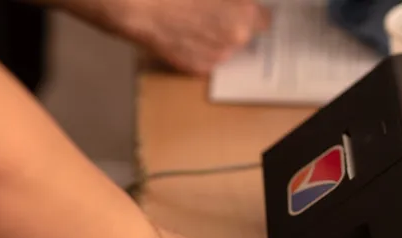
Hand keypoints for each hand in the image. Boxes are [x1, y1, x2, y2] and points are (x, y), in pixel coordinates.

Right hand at [89, 0, 269, 74]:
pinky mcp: (196, 68)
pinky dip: (198, 48)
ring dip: (215, 37)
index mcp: (244, 14)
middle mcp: (236, 39)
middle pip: (244, 34)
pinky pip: (206, 58)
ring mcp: (216, 56)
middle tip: (209, 10)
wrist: (137, 6)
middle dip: (231, 24)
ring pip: (225, 47)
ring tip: (190, 19)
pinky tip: (180, 32)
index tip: (239, 8)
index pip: (264, 19)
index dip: (248, 11)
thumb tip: (233, 3)